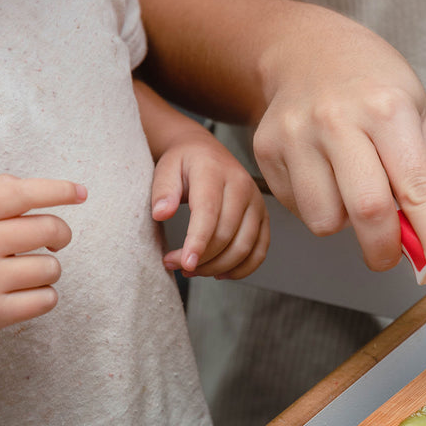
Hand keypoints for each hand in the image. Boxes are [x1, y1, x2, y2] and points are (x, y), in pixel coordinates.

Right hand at [0, 175, 86, 330]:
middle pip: (48, 229)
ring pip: (51, 267)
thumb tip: (27, 185)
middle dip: (61, 234)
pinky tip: (23, 294)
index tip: (81, 193)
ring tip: (24, 272)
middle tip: (55, 242)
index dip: (55, 190)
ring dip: (46, 270)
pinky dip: (42, 297)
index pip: (16, 194)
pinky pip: (47, 299)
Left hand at [152, 129, 269, 278]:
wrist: (207, 152)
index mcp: (215, 172)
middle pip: (227, 235)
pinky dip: (242, 268)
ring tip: (193, 269)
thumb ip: (163, 190)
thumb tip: (162, 214)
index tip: (184, 264)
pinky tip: (219, 272)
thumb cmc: (185, 163)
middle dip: (201, 258)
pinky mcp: (264, 217)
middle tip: (174, 264)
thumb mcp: (166, 168)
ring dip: (218, 267)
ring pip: (244, 247)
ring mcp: (257, 203)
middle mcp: (242, 187)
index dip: (197, 242)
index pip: (209, 213)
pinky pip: (260, 251)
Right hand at [252, 7, 425, 285]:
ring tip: (349, 188)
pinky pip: (297, 209)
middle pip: (367, 211)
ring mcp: (296, 135)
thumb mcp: (415, 107)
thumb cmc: (369, 82)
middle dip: (385, 250)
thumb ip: (421, 171)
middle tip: (391, 255)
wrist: (303, 49)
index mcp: (387, 108)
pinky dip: (318, 206)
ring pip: (325, 220)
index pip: (418, 187)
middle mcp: (338, 120)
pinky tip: (323, 174)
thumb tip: (424, 237)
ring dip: (345, 223)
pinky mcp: (266, 150)